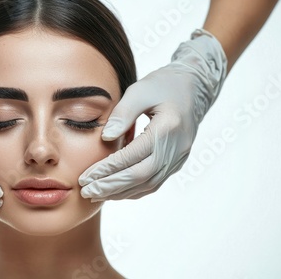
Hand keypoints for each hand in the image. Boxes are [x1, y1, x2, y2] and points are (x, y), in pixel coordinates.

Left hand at [79, 30, 226, 200]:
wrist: (195, 86)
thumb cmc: (163, 85)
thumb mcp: (140, 90)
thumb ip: (122, 114)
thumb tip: (106, 138)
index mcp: (167, 128)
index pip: (132, 156)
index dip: (107, 169)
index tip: (85, 176)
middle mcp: (176, 148)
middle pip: (140, 176)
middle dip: (110, 186)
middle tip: (86, 192)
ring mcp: (179, 158)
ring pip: (148, 184)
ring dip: (120, 192)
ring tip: (95, 194)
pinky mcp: (176, 162)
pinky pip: (154, 182)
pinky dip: (133, 189)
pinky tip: (115, 191)